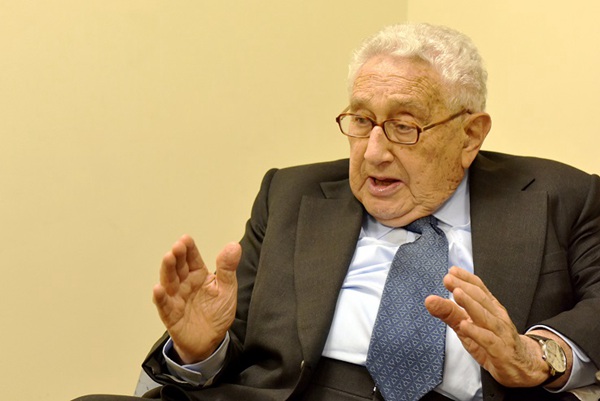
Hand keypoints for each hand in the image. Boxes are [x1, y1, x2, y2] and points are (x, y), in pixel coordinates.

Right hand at [153, 235, 240, 363]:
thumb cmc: (217, 313)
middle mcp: (184, 284)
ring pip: (168, 282)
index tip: (186, 239)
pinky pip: (164, 305)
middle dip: (176, 256)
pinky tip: (159, 289)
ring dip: (167, 270)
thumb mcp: (227, 289)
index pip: (192, 258)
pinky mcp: (171, 315)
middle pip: (178, 267)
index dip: (188, 248)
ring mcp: (176, 298)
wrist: (212, 341)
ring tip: (168, 258)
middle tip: (177, 247)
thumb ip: (228, 268)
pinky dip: (160, 297)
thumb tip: (233, 245)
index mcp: (198, 275)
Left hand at [425, 266, 568, 387]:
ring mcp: (500, 333)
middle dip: (464, 287)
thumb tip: (429, 300)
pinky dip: (476, 332)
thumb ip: (449, 313)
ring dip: (470, 304)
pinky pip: (488, 340)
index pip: (479, 289)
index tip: (451, 271)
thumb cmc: (493, 342)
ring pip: (485, 316)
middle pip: (480, 299)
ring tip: (456, 294)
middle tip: (448, 279)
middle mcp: (496, 317)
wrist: (522, 366)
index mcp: (490, 308)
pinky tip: (464, 326)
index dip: (466, 278)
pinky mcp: (500, 351)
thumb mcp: (467, 326)